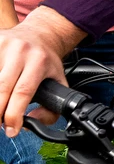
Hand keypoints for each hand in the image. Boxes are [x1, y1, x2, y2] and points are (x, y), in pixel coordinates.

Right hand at [0, 9, 79, 135]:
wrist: (40, 33)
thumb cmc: (46, 61)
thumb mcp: (58, 80)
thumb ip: (51, 107)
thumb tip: (30, 121)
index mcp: (39, 61)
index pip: (23, 91)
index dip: (14, 114)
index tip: (12, 130)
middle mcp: (20, 52)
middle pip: (2, 89)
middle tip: (0, 124)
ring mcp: (3, 46)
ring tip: (1, 109)